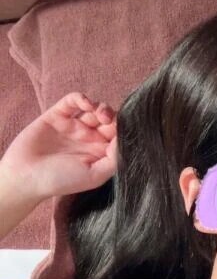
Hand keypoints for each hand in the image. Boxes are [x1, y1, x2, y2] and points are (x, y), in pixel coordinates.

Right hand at [0, 91, 117, 201]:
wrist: (27, 175)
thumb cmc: (62, 180)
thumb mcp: (95, 175)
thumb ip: (114, 159)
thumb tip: (126, 140)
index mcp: (100, 154)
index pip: (119, 137)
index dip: (125, 130)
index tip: (127, 129)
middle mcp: (89, 139)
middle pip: (110, 121)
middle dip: (115, 118)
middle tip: (110, 121)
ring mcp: (74, 126)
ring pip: (94, 109)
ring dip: (101, 107)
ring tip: (100, 114)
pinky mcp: (58, 115)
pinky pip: (73, 101)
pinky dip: (81, 98)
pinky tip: (85, 103)